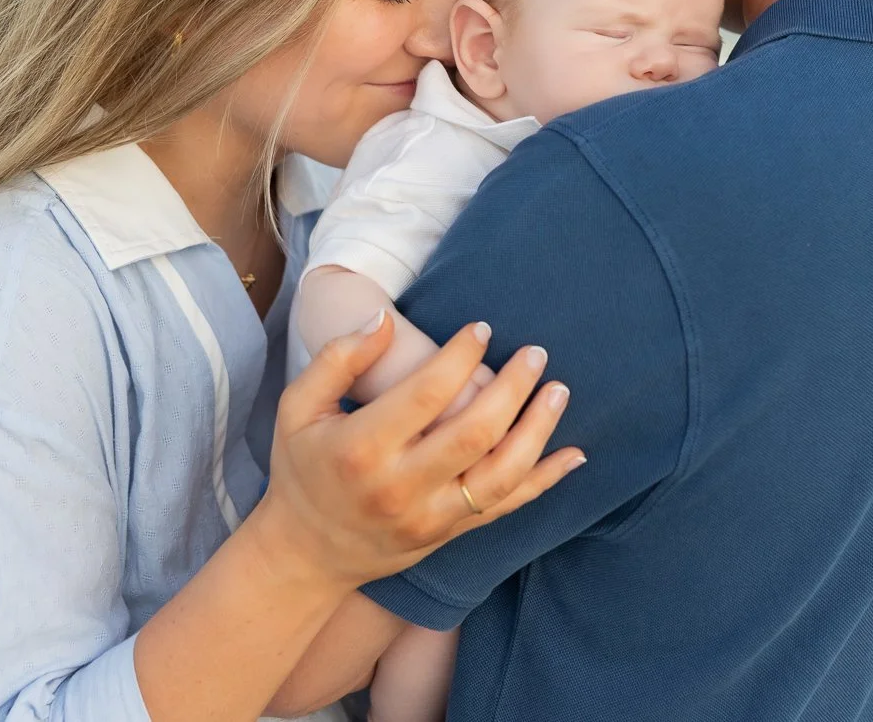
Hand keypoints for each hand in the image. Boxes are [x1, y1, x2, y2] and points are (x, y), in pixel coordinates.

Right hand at [255, 309, 584, 588]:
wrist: (306, 554)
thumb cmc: (303, 468)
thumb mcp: (298, 408)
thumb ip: (337, 359)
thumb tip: (382, 318)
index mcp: (362, 448)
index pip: (426, 393)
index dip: (461, 356)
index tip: (482, 328)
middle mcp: (400, 486)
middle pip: (474, 432)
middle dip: (513, 387)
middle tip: (536, 352)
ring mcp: (429, 516)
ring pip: (501, 474)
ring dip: (538, 430)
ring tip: (559, 390)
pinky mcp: (449, 534)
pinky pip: (507, 507)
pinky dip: (546, 481)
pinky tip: (575, 454)